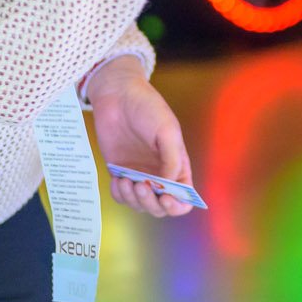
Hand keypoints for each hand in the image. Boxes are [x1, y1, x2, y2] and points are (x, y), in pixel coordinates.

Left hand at [86, 58, 193, 216]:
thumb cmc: (147, 107)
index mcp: (177, 164)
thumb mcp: (167, 130)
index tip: (166, 198)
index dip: (178, 204)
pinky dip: (120, 194)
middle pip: (160, 206)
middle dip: (152, 203)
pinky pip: (121, 195)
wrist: (117, 95)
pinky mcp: (120, 171)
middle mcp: (159, 173)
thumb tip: (167, 185)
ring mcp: (139, 174)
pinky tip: (118, 180)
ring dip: (134, 199)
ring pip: (140, 204)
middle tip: (141, 187)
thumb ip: (172, 159)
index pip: (184, 196)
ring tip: (127, 180)